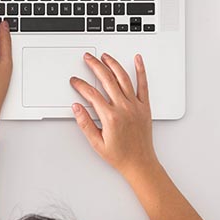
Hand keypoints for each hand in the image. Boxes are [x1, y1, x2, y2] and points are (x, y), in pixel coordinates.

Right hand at [70, 53, 157, 177]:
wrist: (140, 163)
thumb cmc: (120, 155)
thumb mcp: (96, 143)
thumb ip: (85, 123)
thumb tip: (77, 107)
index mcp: (110, 117)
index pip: (91, 94)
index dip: (81, 85)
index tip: (75, 81)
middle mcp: (124, 108)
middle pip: (107, 80)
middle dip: (95, 66)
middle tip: (88, 58)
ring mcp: (135, 106)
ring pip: (123, 78)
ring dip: (113, 64)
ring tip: (105, 56)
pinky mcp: (145, 106)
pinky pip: (143, 85)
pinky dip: (141, 70)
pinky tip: (137, 60)